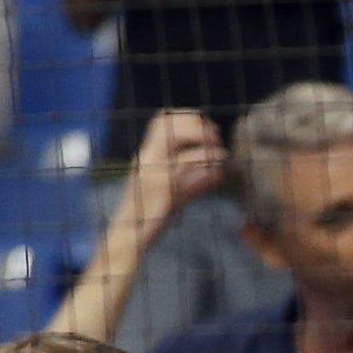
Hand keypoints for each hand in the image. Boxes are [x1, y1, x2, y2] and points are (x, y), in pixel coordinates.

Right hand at [122, 109, 226, 234]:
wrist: (129, 236)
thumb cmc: (150, 215)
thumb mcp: (170, 192)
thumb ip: (191, 179)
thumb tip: (218, 170)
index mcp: (146, 154)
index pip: (161, 119)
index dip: (187, 116)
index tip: (207, 124)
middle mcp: (147, 159)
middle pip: (170, 126)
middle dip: (197, 126)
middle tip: (216, 136)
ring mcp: (154, 172)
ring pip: (181, 145)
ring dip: (206, 146)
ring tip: (222, 153)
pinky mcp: (164, 189)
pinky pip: (188, 170)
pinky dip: (207, 168)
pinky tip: (220, 173)